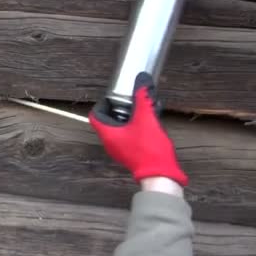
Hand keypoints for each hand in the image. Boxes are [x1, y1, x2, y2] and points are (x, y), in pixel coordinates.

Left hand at [89, 72, 187, 186]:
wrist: (160, 175)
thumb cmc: (149, 149)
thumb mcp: (146, 118)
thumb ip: (143, 98)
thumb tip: (142, 81)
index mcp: (108, 134)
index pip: (95, 115)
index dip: (102, 104)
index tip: (113, 97)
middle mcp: (110, 143)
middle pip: (107, 121)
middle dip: (118, 109)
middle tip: (128, 101)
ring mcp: (119, 150)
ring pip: (118, 129)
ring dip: (128, 118)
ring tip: (141, 110)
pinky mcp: (130, 154)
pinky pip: (127, 137)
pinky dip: (134, 128)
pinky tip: (148, 123)